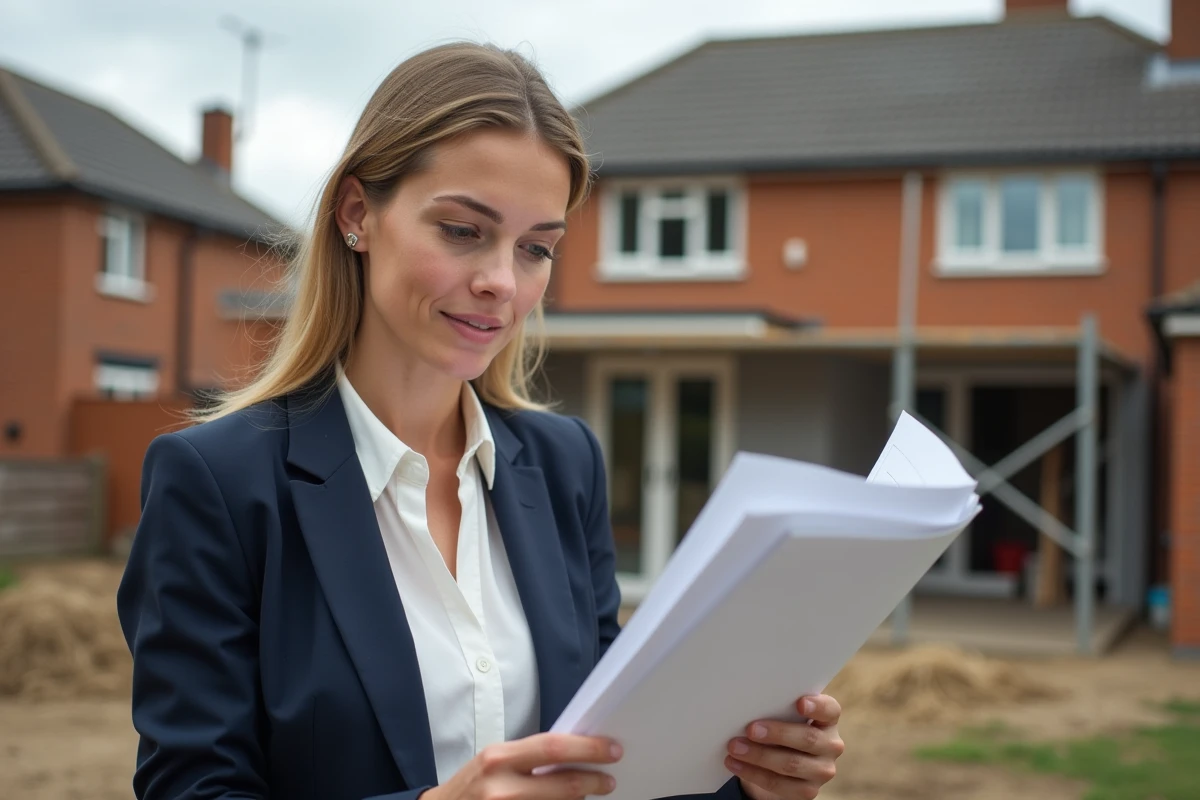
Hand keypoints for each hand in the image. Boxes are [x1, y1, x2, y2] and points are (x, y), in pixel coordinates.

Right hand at [422, 732, 621, 799]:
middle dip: (593, 781)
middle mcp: (501, 787)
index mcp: (500, 759)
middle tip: (609, 780)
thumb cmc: (472, 785)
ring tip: (589, 793)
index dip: (587, 748)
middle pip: (563, 785)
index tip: (611, 749)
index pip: (553, 748)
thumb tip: (574, 754)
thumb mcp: (496, 761)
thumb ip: (530, 757)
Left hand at [725, 694, 844, 799]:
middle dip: (777, 734)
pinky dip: (753, 773)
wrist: (779, 765)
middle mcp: (831, 745)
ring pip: (791, 764)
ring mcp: (822, 770)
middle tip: (751, 729)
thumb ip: (776, 709)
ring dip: (759, 756)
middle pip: (808, 739)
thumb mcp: (782, 716)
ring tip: (735, 747)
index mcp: (827, 720)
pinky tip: (736, 764)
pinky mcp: (808, 791)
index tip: (799, 702)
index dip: (817, 706)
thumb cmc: (780, 730)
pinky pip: (779, 784)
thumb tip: (748, 706)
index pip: (830, 710)